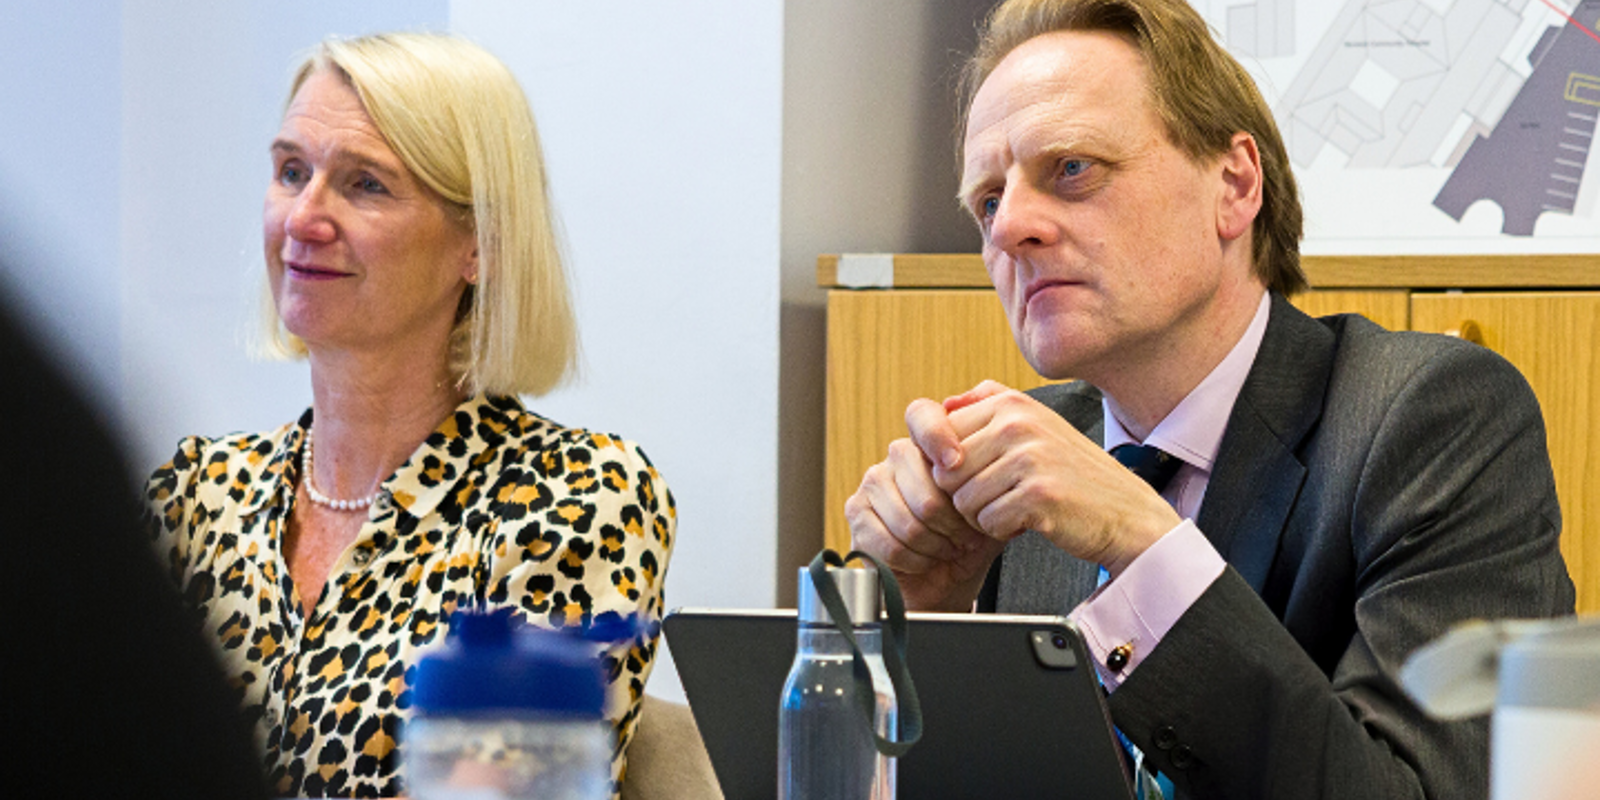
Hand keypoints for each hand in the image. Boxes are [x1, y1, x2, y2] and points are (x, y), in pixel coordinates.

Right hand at [846, 397, 1006, 610]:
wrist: (946, 582)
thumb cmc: (969, 542)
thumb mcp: (992, 509)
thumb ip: (996, 480)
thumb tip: (999, 454)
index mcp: (931, 445)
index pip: (923, 415)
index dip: (939, 436)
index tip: (956, 462)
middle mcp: (897, 457)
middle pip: (924, 486)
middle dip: (953, 522)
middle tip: (965, 537)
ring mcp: (873, 483)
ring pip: (909, 519)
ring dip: (936, 545)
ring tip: (947, 550)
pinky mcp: (857, 514)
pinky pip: (889, 542)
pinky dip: (915, 560)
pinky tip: (923, 560)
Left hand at [933, 381, 1179, 576]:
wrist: (1125, 513)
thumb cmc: (1071, 473)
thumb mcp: (1035, 423)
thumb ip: (989, 404)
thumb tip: (944, 404)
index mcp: (1010, 403)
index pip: (939, 438)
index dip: (953, 468)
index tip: (985, 475)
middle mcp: (1017, 423)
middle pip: (946, 473)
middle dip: (967, 495)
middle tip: (1005, 496)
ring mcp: (1029, 458)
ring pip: (962, 501)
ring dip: (985, 515)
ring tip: (1018, 507)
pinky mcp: (1037, 495)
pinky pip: (987, 523)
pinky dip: (1003, 531)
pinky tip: (1029, 521)